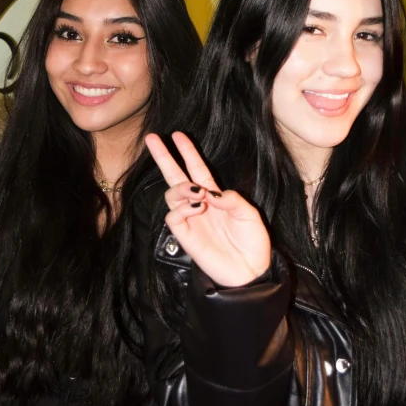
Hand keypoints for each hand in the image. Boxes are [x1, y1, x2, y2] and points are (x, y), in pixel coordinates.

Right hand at [146, 131, 270, 286]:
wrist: (250, 270)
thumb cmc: (253, 241)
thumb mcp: (249, 214)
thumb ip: (231, 199)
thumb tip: (208, 191)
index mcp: (214, 195)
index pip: (196, 168)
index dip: (187, 152)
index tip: (177, 135)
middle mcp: (199, 204)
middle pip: (175, 176)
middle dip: (163, 157)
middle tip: (152, 139)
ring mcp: (190, 219)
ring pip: (171, 194)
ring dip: (182, 187)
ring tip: (198, 192)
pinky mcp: (185, 236)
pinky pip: (173, 216)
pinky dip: (182, 207)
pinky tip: (197, 207)